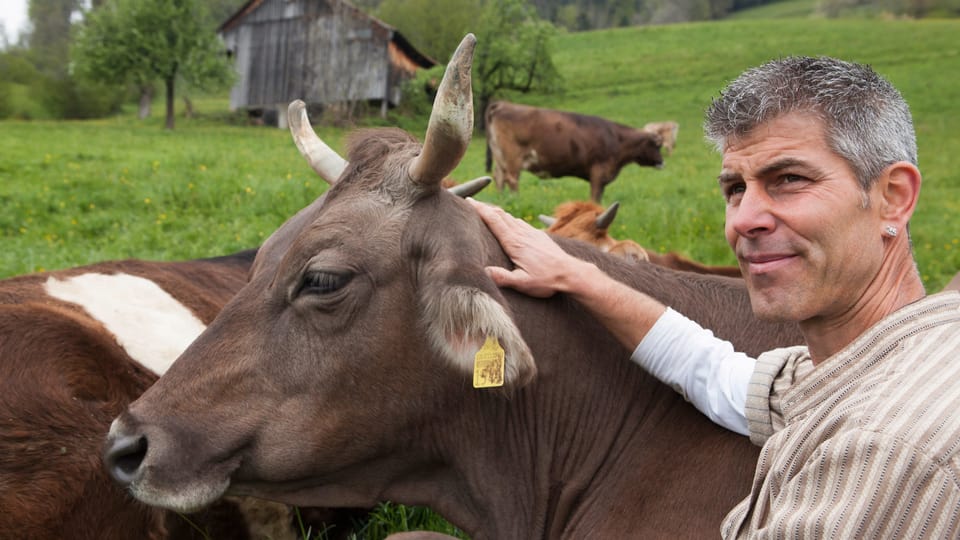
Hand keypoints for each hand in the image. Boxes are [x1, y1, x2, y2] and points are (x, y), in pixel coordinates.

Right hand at [468, 198, 588, 297]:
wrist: (571, 273)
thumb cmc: (547, 280)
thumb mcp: (523, 283)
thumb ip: (502, 277)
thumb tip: (483, 272)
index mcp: (514, 243)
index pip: (494, 221)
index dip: (480, 209)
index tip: (469, 201)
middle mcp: (522, 233)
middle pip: (500, 215)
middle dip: (485, 207)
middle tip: (472, 202)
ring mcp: (532, 232)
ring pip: (511, 217)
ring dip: (497, 212)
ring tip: (487, 210)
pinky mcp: (539, 235)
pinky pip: (521, 222)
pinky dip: (510, 218)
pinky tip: (510, 221)